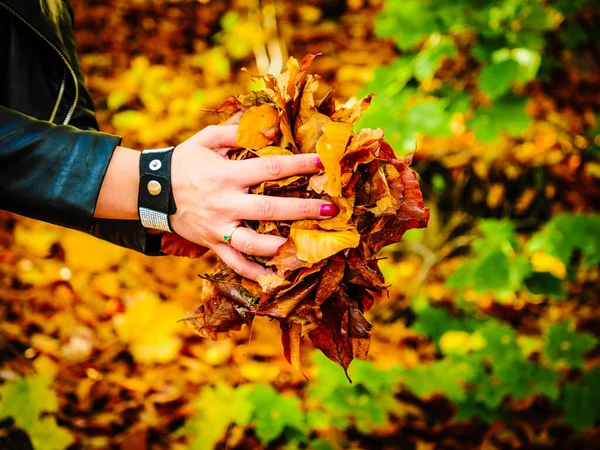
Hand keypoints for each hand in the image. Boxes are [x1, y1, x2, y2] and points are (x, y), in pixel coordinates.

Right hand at [170, 125, 336, 279]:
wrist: (151, 190)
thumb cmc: (183, 162)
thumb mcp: (205, 140)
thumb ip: (235, 132)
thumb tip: (267, 123)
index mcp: (226, 175)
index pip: (268, 169)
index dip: (296, 165)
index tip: (320, 162)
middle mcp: (225, 203)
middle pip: (269, 209)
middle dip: (302, 209)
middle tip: (330, 210)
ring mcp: (219, 227)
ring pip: (253, 243)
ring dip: (281, 247)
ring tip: (305, 249)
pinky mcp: (212, 243)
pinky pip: (234, 262)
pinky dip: (252, 273)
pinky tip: (273, 278)